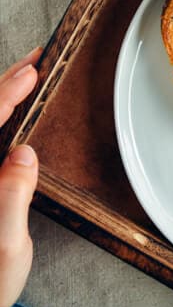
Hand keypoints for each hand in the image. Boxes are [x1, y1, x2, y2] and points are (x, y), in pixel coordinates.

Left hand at [0, 48, 39, 306]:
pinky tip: (12, 109)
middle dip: (4, 84)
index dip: (6, 95)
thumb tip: (22, 153)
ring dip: (0, 96)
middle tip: (35, 59)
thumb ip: (11, 198)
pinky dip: (0, 116)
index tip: (32, 72)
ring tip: (27, 73)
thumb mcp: (5, 247)